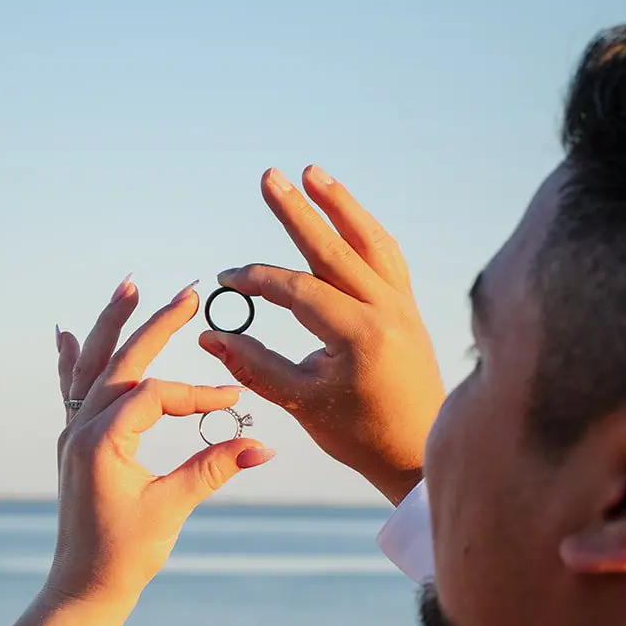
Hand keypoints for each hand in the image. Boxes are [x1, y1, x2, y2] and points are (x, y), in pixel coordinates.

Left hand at [51, 279, 273, 603]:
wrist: (84, 587)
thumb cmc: (125, 554)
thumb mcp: (171, 508)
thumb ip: (212, 469)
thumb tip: (262, 445)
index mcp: (101, 442)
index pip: (155, 395)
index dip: (197, 394)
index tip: (234, 402)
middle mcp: (81, 429)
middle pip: (121, 362)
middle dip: (155, 324)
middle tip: (189, 292)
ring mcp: (73, 433)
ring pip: (92, 365)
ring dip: (111, 325)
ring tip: (129, 285)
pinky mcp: (74, 443)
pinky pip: (71, 388)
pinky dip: (72, 358)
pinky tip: (67, 332)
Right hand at [197, 166, 444, 505]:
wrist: (418, 452)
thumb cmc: (358, 434)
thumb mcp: (301, 402)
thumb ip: (254, 365)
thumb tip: (207, 335)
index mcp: (359, 336)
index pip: (299, 290)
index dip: (256, 281)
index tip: (225, 279)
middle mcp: (386, 311)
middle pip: (335, 249)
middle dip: (297, 212)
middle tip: (269, 176)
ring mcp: (402, 305)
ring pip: (369, 242)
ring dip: (340, 205)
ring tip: (312, 173)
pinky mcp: (407, 307)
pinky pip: (386, 256)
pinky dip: (363, 230)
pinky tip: (343, 214)